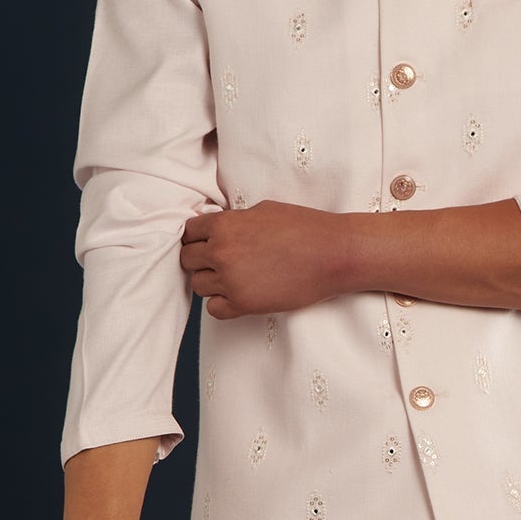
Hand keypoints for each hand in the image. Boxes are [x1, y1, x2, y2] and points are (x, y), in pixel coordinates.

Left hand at [180, 199, 345, 318]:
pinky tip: (238, 295)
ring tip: (233, 278)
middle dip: (200, 260)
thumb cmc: (304, 228)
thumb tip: (217, 227)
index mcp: (224, 225)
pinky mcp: (244, 304)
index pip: (188, 233)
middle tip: (219, 262)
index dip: (197, 238)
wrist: (333, 254)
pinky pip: (213, 309)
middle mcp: (221, 252)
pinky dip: (222, 304)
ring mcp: (231, 280)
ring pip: (197, 285)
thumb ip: (234, 221)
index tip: (207, 243)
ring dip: (211, 282)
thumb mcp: (262, 210)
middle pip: (187, 260)